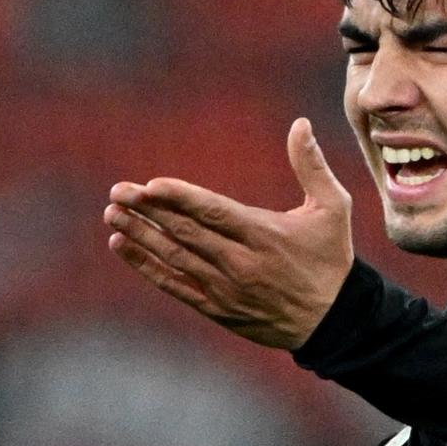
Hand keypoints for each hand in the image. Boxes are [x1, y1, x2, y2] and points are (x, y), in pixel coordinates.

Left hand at [105, 117, 354, 348]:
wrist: (334, 321)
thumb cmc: (331, 258)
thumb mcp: (333, 209)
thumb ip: (311, 166)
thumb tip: (300, 123)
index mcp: (265, 235)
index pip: (214, 213)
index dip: (180, 199)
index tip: (150, 186)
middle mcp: (241, 263)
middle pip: (186, 234)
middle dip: (148, 212)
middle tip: (117, 192)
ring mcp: (226, 289)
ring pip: (174, 259)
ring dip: (140, 236)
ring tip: (112, 215)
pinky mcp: (217, 308)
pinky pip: (174, 285)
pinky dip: (146, 267)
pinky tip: (122, 247)